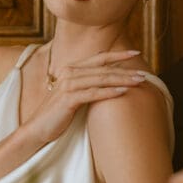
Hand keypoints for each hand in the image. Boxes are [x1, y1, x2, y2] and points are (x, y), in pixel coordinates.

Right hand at [29, 49, 145, 144]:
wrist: (37, 129)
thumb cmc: (59, 114)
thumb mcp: (75, 95)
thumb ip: (89, 85)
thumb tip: (112, 81)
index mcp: (72, 69)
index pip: (99, 58)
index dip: (119, 54)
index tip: (137, 53)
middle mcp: (69, 72)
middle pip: (103, 68)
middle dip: (125, 70)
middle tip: (144, 74)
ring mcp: (67, 84)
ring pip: (100, 79)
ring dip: (122, 80)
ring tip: (139, 82)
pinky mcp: (67, 98)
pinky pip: (92, 94)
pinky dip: (109, 92)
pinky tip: (123, 92)